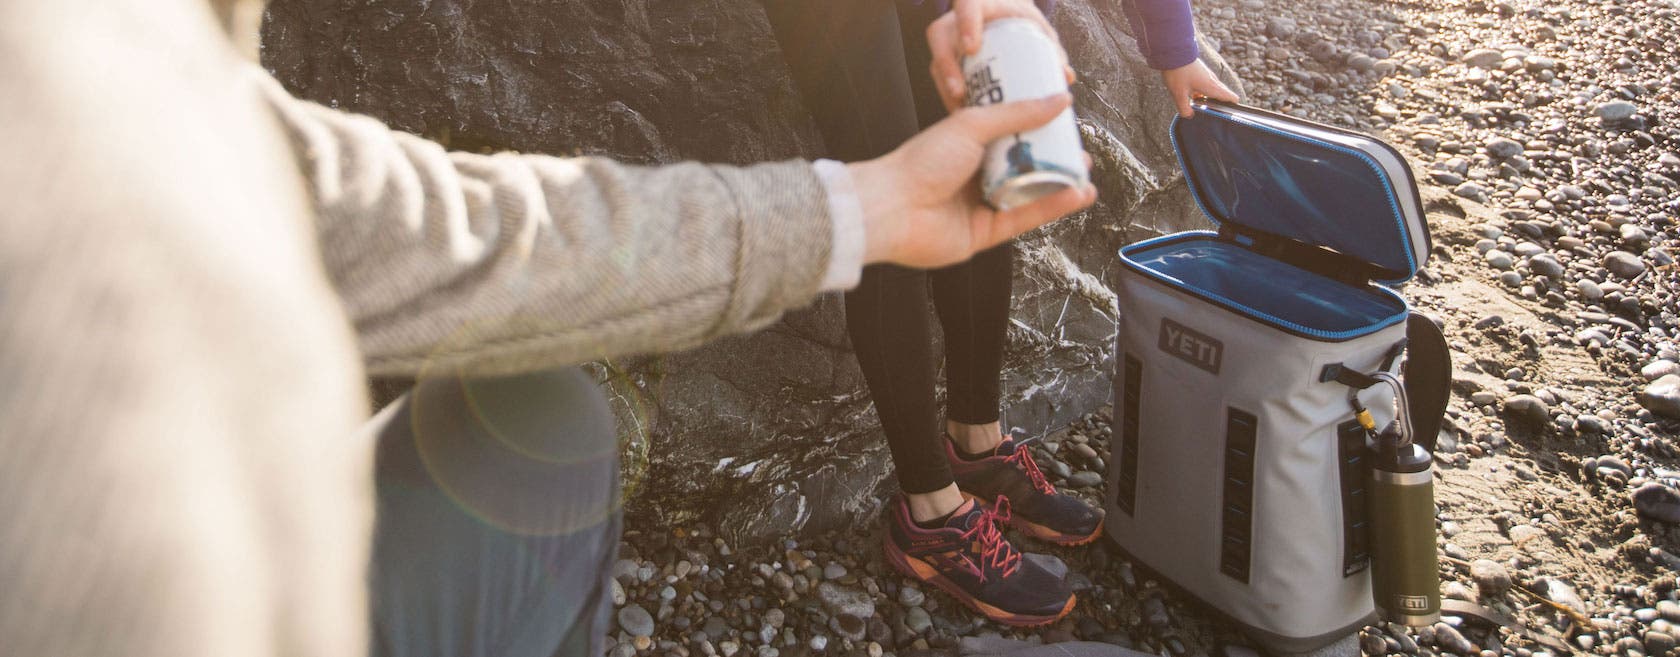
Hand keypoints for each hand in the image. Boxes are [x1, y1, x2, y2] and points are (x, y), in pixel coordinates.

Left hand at [849, 93, 1096, 268]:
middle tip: (1081, 150)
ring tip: (1087, 174)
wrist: (893, 208)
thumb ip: (1017, 114)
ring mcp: (979, 204)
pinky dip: (1051, 207)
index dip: (1037, 128)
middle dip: (1054, 159)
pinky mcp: (984, 233)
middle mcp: (974, 174)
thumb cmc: (922, 161)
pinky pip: (1023, 218)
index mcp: (968, 144)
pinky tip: (1075, 195)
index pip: (1010, 133)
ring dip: (1059, 185)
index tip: (1065, 121)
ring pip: (1027, 194)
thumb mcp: (972, 125)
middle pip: (1022, 165)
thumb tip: (1060, 100)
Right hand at [927, 0, 1075, 112]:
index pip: (967, 5)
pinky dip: (949, 96)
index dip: (965, 25)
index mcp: (979, 4)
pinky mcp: (944, 59)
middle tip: (959, 90)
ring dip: (945, 87)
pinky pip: (940, 77)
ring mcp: (947, 40)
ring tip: (959, 109)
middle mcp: (957, 19)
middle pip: (941, 36)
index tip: (971, 48)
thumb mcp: (1036, 28)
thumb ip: (1051, 49)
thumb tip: (1067, 76)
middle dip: (947, 64)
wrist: (1004, 15)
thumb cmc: (1019, 19)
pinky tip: (960, 113)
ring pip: (936, 60)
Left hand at [1159, 59, 1239, 117]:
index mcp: (1212, 87)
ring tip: (1199, 107)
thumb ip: (1184, 108)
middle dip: (1220, 105)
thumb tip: (1189, 115)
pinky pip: (1206, 85)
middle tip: (1211, 115)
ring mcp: (1207, 75)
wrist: (1173, 52)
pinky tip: (1191, 96)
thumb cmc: (1178, 73)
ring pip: (1213, 90)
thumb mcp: (1179, 94)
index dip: (1233, 107)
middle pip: (1223, 95)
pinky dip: (1203, 93)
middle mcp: (1213, 81)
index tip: (1228, 115)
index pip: (1231, 97)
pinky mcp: (1201, 73)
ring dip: (1209, 99)